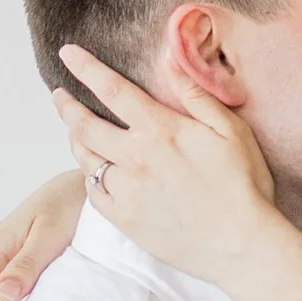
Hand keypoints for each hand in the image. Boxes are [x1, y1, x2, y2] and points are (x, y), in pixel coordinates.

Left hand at [54, 45, 280, 288]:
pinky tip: (93, 171)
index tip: (68, 54)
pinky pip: (94, 193)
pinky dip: (89, 176)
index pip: (111, 89)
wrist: (241, 246)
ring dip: (75, 139)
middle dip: (66, 106)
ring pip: (85, 158)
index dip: (85, 68)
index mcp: (160, 130)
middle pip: (85, 125)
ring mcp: (127, 191)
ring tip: (74, 130)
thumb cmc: (243, 186)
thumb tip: (172, 62)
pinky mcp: (126, 220)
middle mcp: (135, 158)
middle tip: (58, 96)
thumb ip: (196, 96)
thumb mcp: (231, 130)